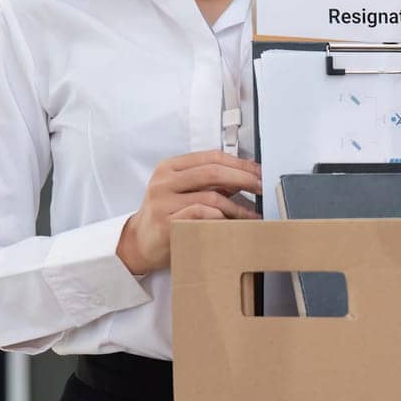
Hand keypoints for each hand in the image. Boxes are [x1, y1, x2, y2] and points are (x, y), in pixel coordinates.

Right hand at [116, 150, 260, 273]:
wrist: (139, 243)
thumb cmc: (166, 215)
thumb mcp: (184, 192)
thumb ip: (210, 182)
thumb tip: (247, 173)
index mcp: (169, 167)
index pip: (211, 157)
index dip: (239, 163)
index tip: (259, 171)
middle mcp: (164, 181)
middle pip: (212, 172)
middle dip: (243, 178)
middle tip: (262, 187)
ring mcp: (162, 202)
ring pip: (210, 197)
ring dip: (238, 206)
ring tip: (252, 214)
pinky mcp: (166, 224)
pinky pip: (201, 216)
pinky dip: (222, 219)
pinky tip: (232, 224)